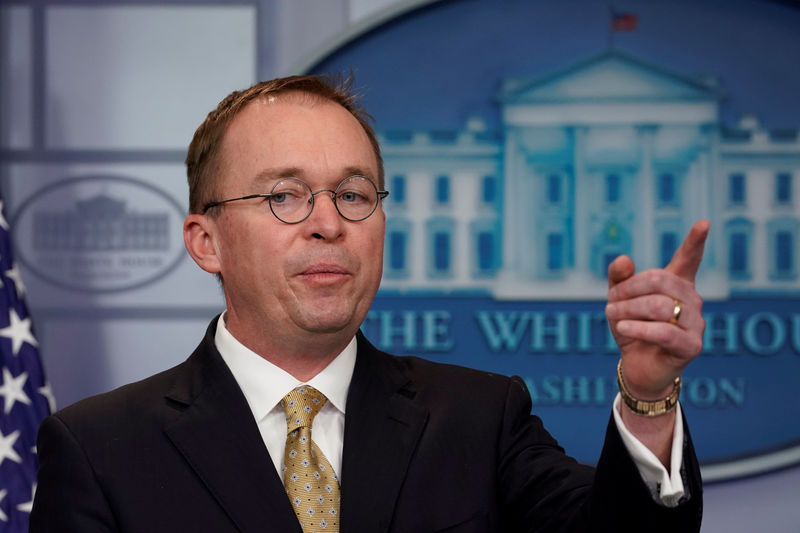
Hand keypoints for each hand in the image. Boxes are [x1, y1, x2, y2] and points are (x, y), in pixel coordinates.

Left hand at [605, 220, 709, 398]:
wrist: (638, 368)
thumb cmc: (632, 330)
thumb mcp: (619, 301)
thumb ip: (619, 279)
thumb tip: (623, 259)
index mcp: (677, 285)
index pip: (689, 259)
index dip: (696, 241)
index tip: (704, 222)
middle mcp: (691, 300)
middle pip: (659, 280)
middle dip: (628, 289)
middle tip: (609, 302)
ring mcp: (695, 323)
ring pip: (659, 306)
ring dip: (628, 310)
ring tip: (612, 316)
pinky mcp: (692, 345)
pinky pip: (663, 330)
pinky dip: (638, 328)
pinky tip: (623, 328)